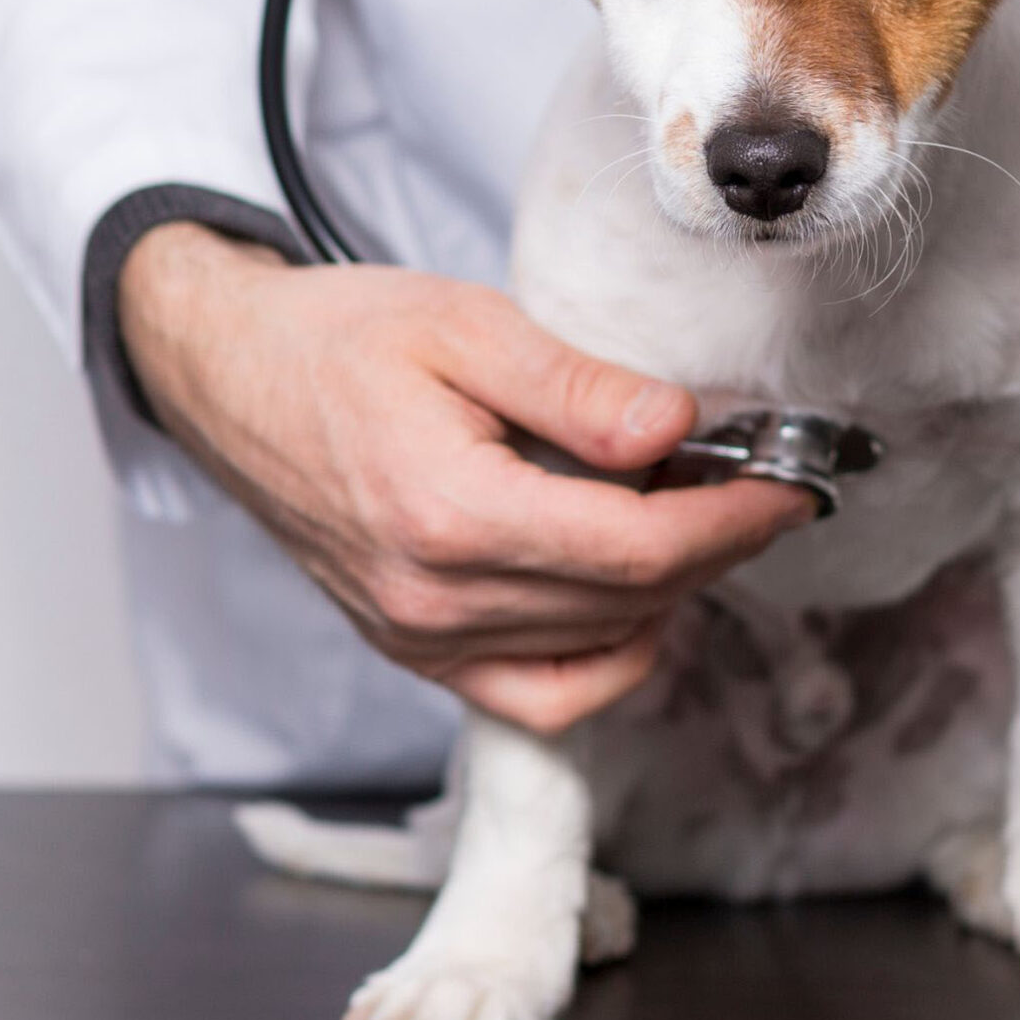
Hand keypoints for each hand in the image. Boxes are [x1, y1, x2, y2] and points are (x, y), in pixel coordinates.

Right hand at [118, 224, 810, 731]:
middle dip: (718, 548)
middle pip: (629, 603)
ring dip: (669, 595)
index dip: (732, 522)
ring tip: (697, 518)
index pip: (637, 550)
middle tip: (763, 486)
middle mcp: (433, 601)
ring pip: (595, 653)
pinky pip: (537, 693)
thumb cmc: (337, 339)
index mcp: (449, 515)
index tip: (791, 486)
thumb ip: (576, 388)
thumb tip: (677, 430)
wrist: (229, 377)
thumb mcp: (464, 326)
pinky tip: (631, 591)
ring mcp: (419, 640)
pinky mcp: (414, 652)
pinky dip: (604, 655)